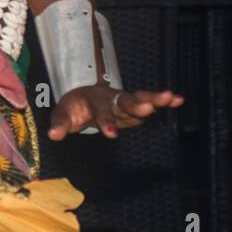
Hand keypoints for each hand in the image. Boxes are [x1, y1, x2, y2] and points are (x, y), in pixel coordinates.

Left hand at [48, 84, 185, 140]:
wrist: (83, 96)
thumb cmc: (73, 108)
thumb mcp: (63, 114)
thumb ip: (60, 124)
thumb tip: (53, 136)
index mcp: (92, 101)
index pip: (99, 112)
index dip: (104, 122)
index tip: (110, 134)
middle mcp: (110, 98)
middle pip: (123, 101)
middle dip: (134, 105)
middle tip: (146, 109)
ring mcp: (124, 100)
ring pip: (139, 98)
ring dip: (153, 98)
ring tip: (169, 97)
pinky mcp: (136, 104)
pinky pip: (150, 100)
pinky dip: (164, 100)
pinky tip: (178, 99)